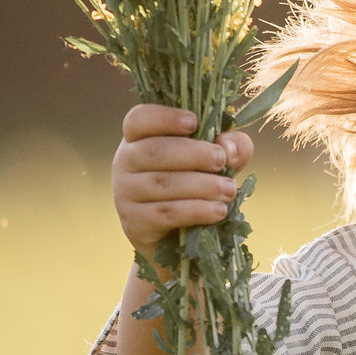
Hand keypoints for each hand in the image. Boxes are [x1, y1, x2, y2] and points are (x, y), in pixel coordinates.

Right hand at [112, 104, 252, 259]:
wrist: (179, 236)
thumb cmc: (196, 184)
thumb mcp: (216, 160)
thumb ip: (230, 146)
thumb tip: (229, 147)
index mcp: (139, 138)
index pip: (139, 120)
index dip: (164, 118)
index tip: (194, 122)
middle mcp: (125, 162)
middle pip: (154, 151)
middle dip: (193, 154)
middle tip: (222, 160)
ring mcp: (125, 194)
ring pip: (162, 184)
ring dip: (201, 185)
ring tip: (229, 190)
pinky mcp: (134, 223)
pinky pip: (165, 213)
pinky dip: (195, 211)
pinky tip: (219, 211)